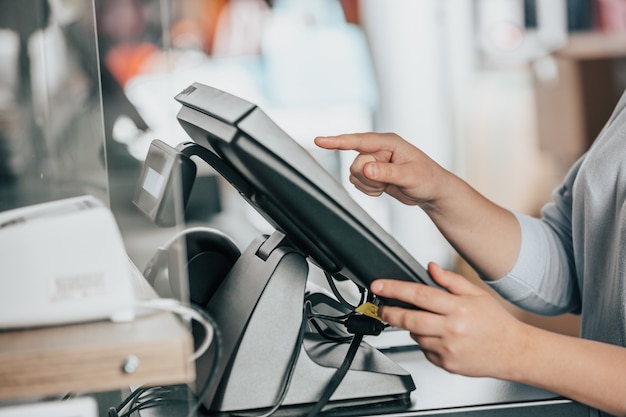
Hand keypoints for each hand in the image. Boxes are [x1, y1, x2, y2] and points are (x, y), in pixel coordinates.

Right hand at [314, 133, 447, 207]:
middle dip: (368, 178)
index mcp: (388, 142)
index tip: (318, 141)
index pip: (358, 141)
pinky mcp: (372, 172)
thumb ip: (387, 172)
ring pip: (355, 175)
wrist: (432, 191)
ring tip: (389, 184)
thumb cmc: (427, 179)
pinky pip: (358, 183)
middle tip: (387, 182)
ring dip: (369, 185)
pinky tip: (384, 188)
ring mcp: (374, 161)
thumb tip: (366, 168)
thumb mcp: (410, 176)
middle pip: (355, 164)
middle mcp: (378, 149)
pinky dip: (369, 190)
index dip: (337, 141)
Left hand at [370, 263, 526, 378]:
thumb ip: (450, 280)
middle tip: (383, 308)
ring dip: (414, 327)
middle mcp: (452, 329)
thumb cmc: (496, 322)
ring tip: (432, 322)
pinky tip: (442, 338)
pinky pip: (425, 350)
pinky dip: (426, 342)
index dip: (394, 289)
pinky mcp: (446, 363)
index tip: (379, 286)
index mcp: (458, 307)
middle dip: (390, 312)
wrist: (514, 352)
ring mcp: (448, 348)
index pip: (419, 294)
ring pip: (415, 335)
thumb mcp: (476, 293)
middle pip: (409, 319)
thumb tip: (430, 267)